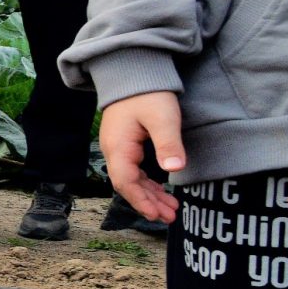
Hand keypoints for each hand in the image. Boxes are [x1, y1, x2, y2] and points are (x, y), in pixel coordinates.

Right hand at [98, 91, 183, 223]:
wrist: (132, 72)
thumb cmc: (147, 93)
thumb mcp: (162, 117)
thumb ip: (168, 143)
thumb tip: (174, 170)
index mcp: (118, 147)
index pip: (125, 182)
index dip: (140, 201)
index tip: (156, 215)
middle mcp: (114, 150)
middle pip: (128, 184)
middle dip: (148, 202)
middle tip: (170, 216)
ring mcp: (118, 147)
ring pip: (131, 179)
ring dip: (149, 194)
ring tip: (170, 208)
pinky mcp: (126, 143)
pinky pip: (133, 170)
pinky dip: (147, 183)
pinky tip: (160, 189)